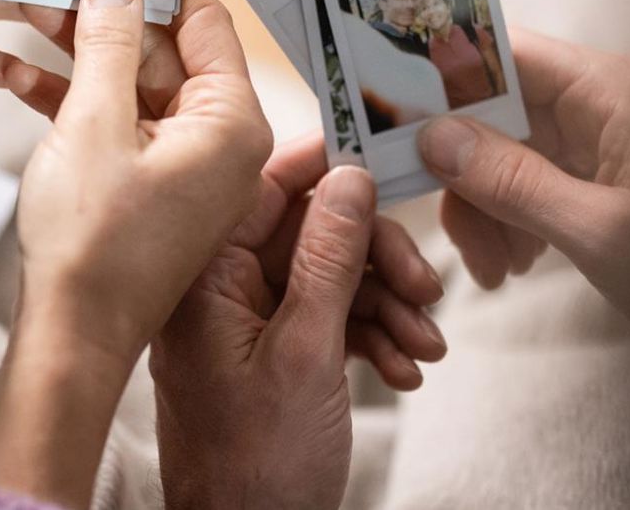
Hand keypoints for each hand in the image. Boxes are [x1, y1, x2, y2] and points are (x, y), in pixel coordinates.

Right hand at [0, 0, 273, 506]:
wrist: (72, 338)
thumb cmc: (92, 243)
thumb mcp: (94, 122)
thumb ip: (109, 43)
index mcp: (233, 123)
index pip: (206, 21)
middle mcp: (225, 144)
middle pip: (170, 52)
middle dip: (110, 15)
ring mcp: (190, 171)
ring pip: (139, 88)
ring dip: (85, 54)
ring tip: (29, 11)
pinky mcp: (155, 192)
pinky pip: (124, 128)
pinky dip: (81, 102)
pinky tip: (22, 75)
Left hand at [151, 145, 444, 509]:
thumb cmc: (257, 468)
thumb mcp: (307, 351)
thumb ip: (329, 258)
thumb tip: (348, 177)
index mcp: (205, 280)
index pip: (264, 190)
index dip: (327, 172)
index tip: (383, 160)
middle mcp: (219, 295)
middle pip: (310, 234)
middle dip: (376, 259)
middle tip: (424, 287)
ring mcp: (246, 329)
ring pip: (330, 279)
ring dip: (386, 305)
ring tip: (424, 345)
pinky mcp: (273, 360)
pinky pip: (330, 322)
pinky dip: (373, 338)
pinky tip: (405, 369)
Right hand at [416, 30, 629, 342]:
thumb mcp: (598, 232)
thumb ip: (513, 182)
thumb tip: (436, 138)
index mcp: (614, 91)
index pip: (507, 54)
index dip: (445, 79)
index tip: (393, 113)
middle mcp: (611, 100)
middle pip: (502, 111)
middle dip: (468, 171)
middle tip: (458, 238)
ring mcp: (614, 137)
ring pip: (515, 151)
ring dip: (491, 205)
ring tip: (498, 272)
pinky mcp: (616, 174)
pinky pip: (543, 179)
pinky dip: (520, 218)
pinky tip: (520, 265)